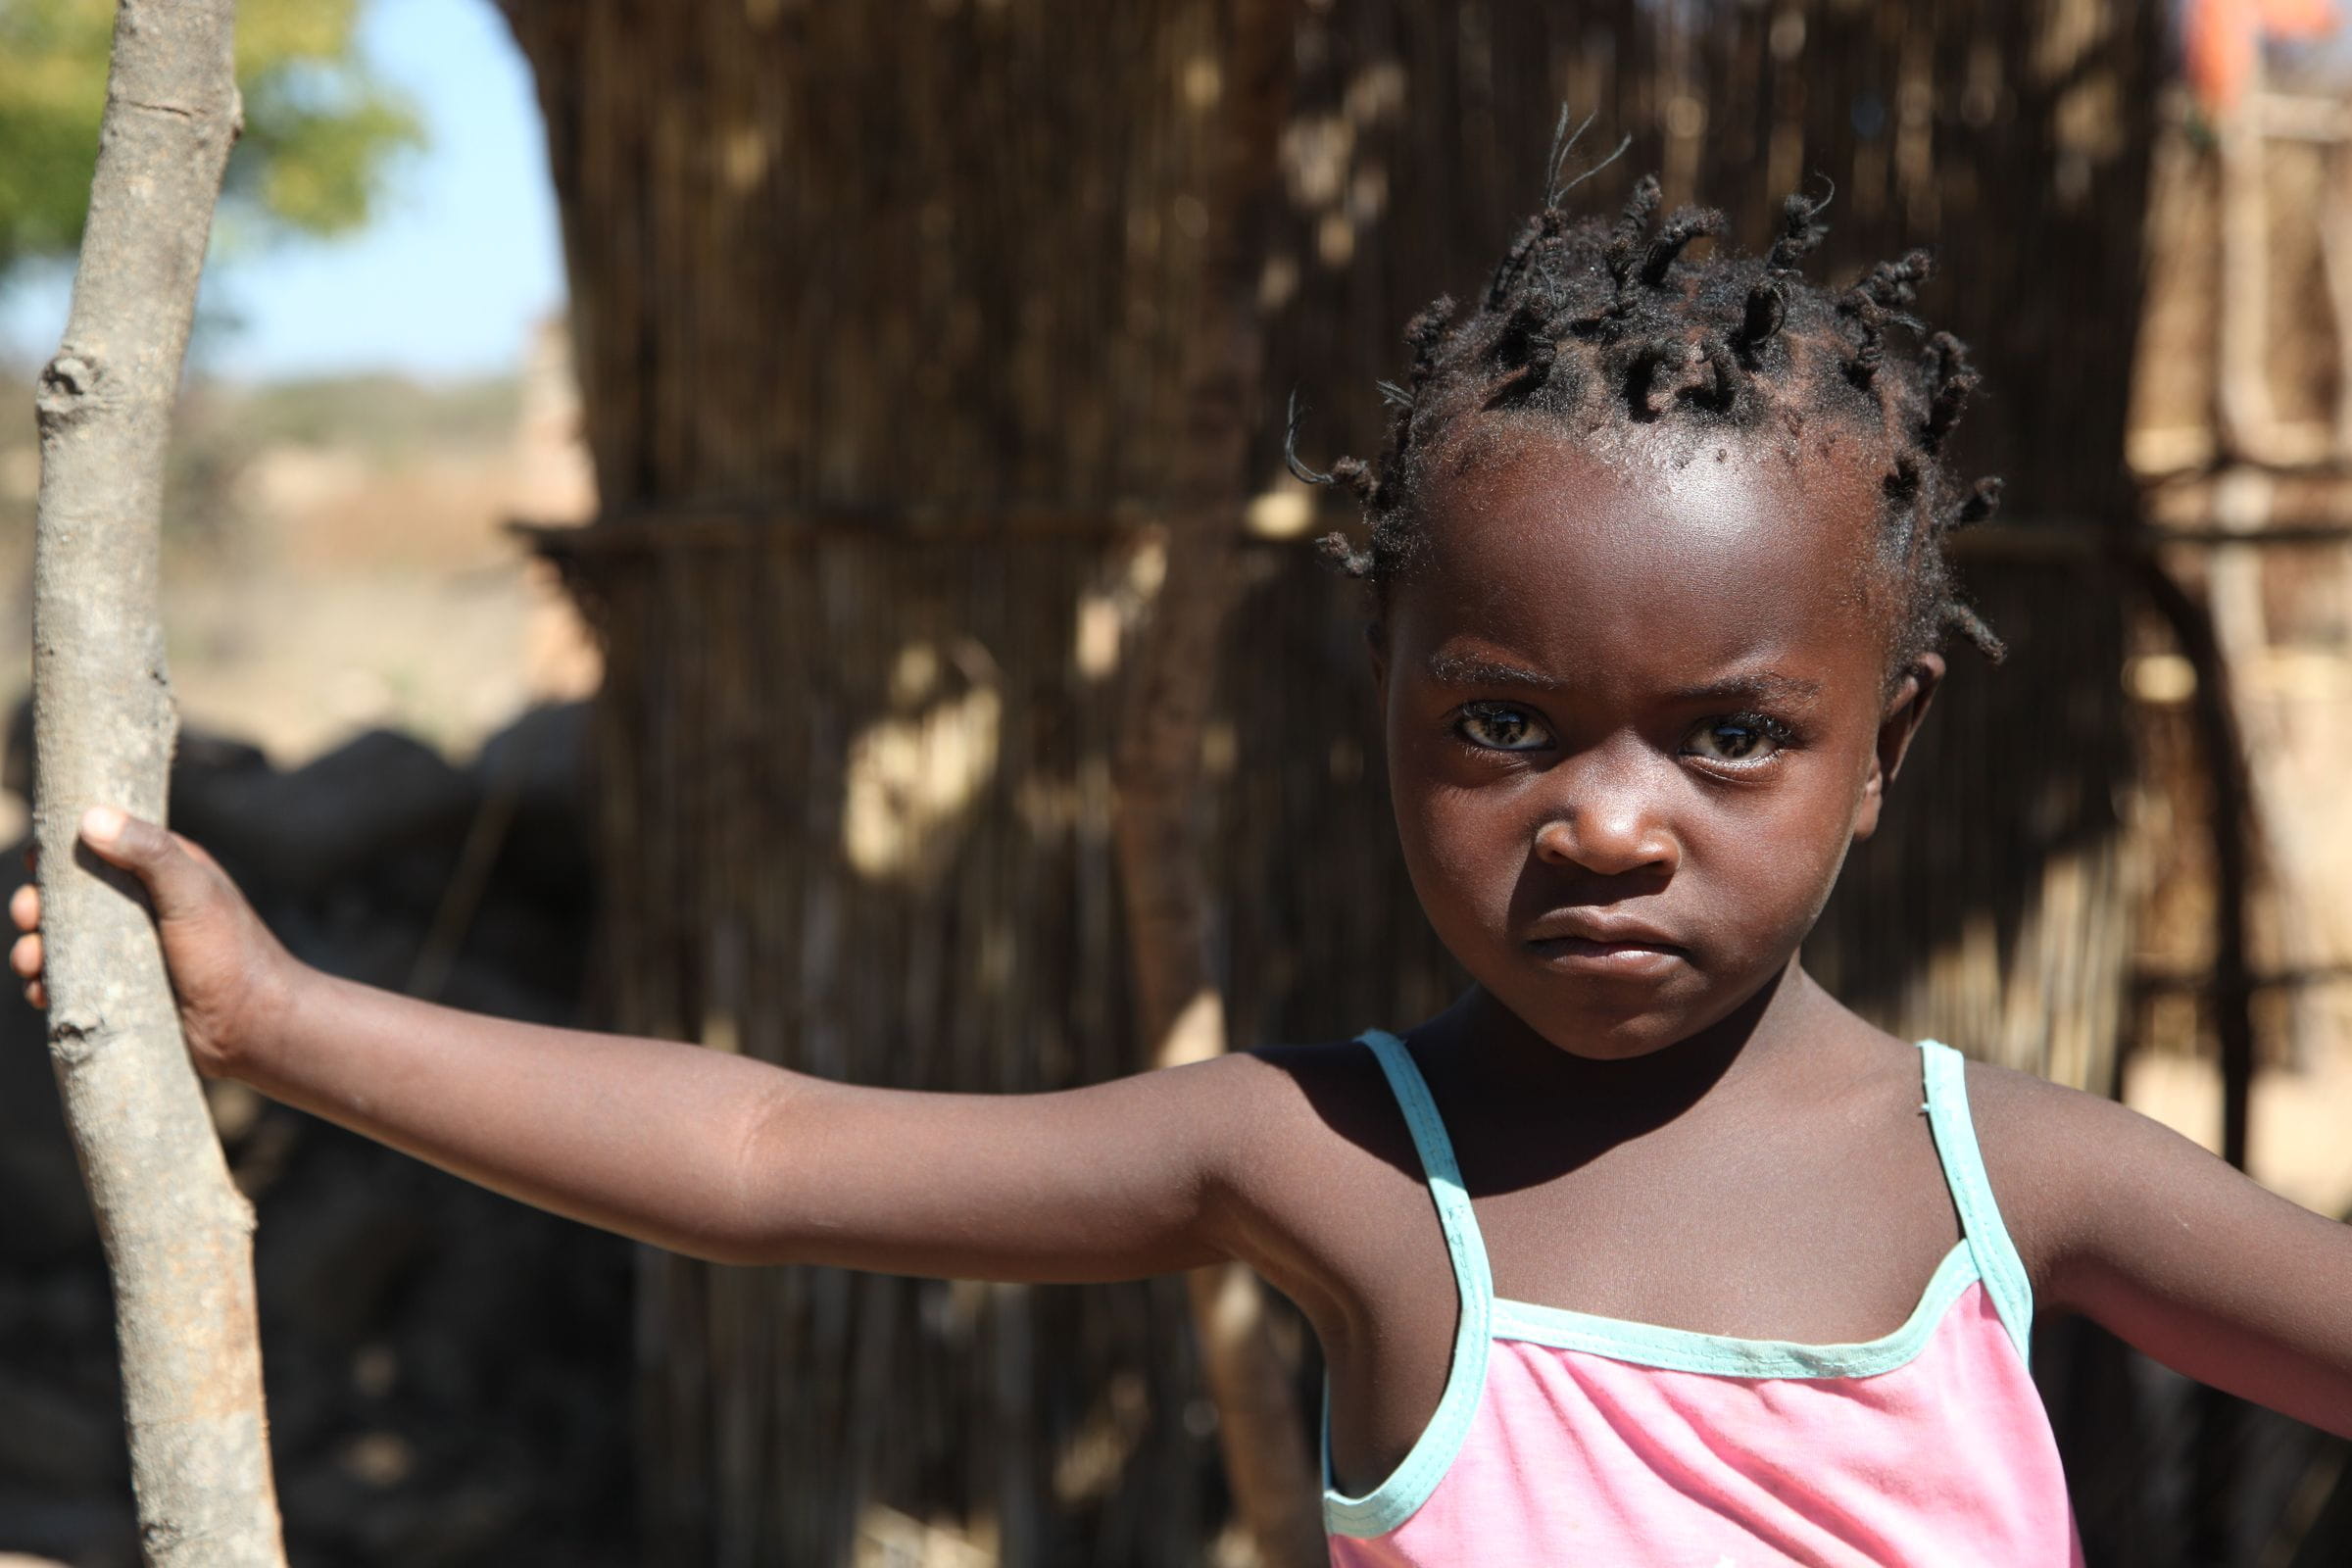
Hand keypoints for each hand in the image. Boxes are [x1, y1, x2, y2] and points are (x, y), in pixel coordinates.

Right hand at [11, 807, 297, 1077]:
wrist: (252, 1028)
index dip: (63, 852)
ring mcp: (129, 951)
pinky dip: (48, 985)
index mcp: (161, 873)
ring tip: (31, 961)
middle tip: (29, 916)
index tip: (36, 862)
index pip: (100, 848)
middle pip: (69, 898)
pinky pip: (70, 982)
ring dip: (35, 949)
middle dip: (38, 906)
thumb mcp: (193, 893)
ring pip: (63, 943)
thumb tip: (91, 817)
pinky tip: (42, 992)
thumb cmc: (231, 953)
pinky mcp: (120, 990)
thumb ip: (151, 853)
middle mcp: (141, 908)